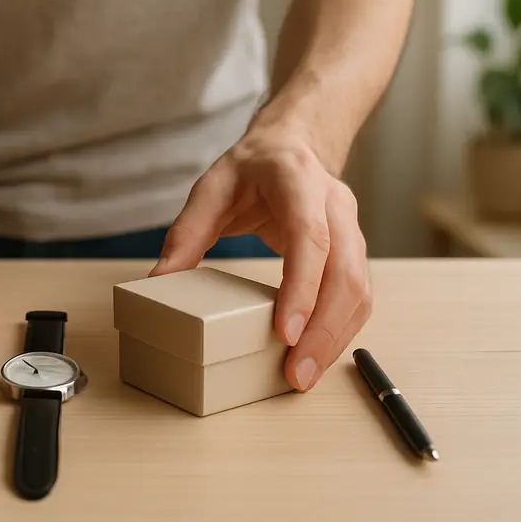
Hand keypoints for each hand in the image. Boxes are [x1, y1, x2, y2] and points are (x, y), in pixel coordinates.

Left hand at [150, 124, 370, 391]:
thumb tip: (160, 280)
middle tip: (295, 374)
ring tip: (302, 376)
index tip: (284, 333)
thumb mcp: (210, 188)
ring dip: (335, 338)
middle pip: (346, 273)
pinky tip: (316, 355)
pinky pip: (359, 297)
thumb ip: (187, 232)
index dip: (302, 288)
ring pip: (360, 290)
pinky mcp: (355, 253)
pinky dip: (340, 330)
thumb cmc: (252, 168)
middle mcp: (336, 205)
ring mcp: (352, 229)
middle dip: (323, 329)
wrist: (293, 145)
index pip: (311, 238)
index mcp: (299, 182)